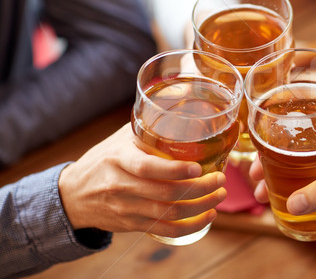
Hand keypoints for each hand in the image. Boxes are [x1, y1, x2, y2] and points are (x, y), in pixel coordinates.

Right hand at [59, 124, 225, 237]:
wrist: (72, 195)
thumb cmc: (104, 159)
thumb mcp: (120, 139)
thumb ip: (147, 128)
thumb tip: (183, 106)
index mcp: (118, 159)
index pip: (146, 167)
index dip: (174, 170)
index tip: (198, 168)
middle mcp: (121, 186)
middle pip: (165, 193)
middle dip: (199, 189)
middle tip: (221, 179)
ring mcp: (126, 208)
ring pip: (168, 214)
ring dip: (200, 207)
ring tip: (219, 196)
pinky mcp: (131, 225)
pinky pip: (164, 230)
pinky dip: (189, 227)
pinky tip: (207, 216)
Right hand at [251, 110, 315, 251]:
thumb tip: (292, 205)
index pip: (309, 114)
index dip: (281, 124)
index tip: (258, 136)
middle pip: (301, 144)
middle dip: (275, 158)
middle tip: (254, 173)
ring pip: (306, 167)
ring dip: (285, 178)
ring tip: (262, 192)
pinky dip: (301, 193)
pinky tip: (285, 202)